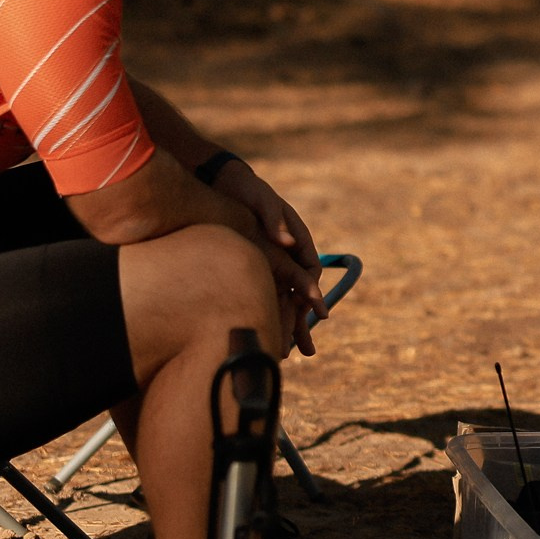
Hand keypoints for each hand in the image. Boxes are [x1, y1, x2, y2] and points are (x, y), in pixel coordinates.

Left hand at [215, 161, 323, 348]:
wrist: (222, 183)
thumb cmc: (245, 189)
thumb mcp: (260, 200)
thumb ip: (273, 220)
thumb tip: (285, 242)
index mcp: (296, 239)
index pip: (308, 272)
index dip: (311, 294)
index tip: (316, 313)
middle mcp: (287, 255)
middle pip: (297, 293)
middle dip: (301, 323)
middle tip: (306, 351)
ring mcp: (271, 262)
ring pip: (281, 299)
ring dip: (284, 326)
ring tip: (284, 355)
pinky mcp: (255, 266)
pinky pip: (263, 294)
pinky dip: (264, 315)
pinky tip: (260, 334)